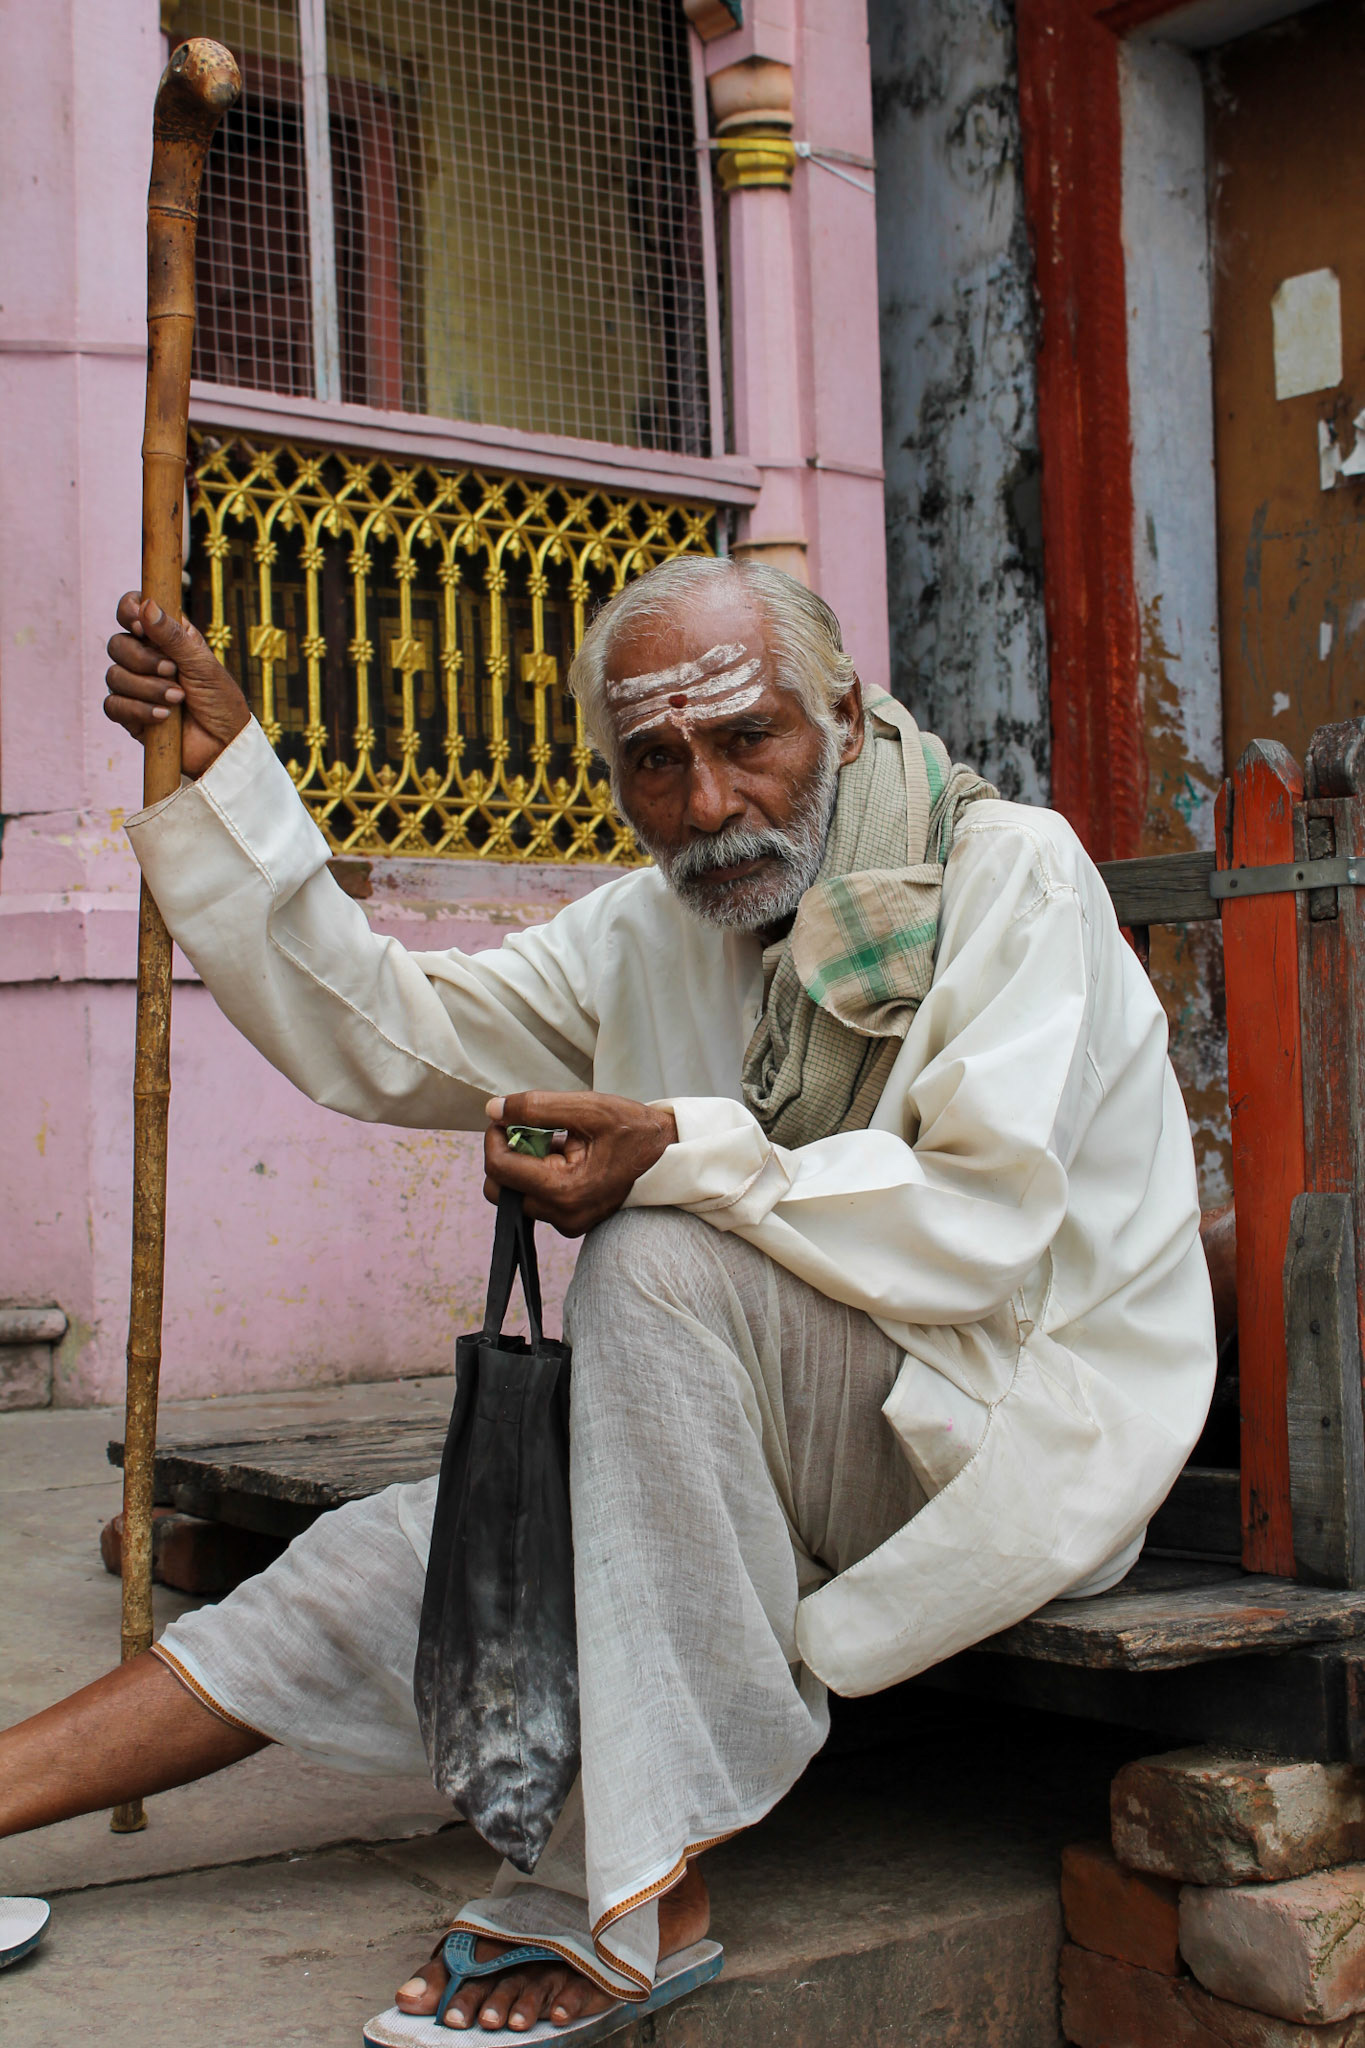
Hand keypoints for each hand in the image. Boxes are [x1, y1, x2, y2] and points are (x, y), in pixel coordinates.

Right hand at [104, 593, 251, 778]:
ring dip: (147, 688)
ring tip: (178, 698)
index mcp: (164, 637)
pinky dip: (138, 709)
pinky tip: (164, 716)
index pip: (132, 610)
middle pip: (117, 644)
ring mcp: (135, 686)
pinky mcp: (130, 714)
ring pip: (114, 675)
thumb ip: (173, 635)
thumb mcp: (202, 664)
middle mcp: (146, 658)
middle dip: (143, 659)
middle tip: (173, 671)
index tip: (141, 626)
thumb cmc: (220, 700)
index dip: (129, 612)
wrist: (224, 745)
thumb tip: (146, 605)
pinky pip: (114, 705)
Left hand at [483, 1091, 677, 1236]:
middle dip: (508, 1155)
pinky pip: (536, 1199)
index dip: (494, 1137)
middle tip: (535, 1131)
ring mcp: (567, 1223)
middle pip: (500, 1189)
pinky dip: (541, 1174)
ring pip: (517, 1194)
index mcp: (564, 1191)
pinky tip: (567, 1156)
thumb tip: (493, 1109)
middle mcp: (563, 1216)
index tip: (506, 1116)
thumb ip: (536, 1107)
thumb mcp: (589, 1108)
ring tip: (559, 1143)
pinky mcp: (571, 1221)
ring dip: (525, 1164)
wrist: (670, 1158)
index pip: (499, 1169)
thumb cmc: (635, 1131)